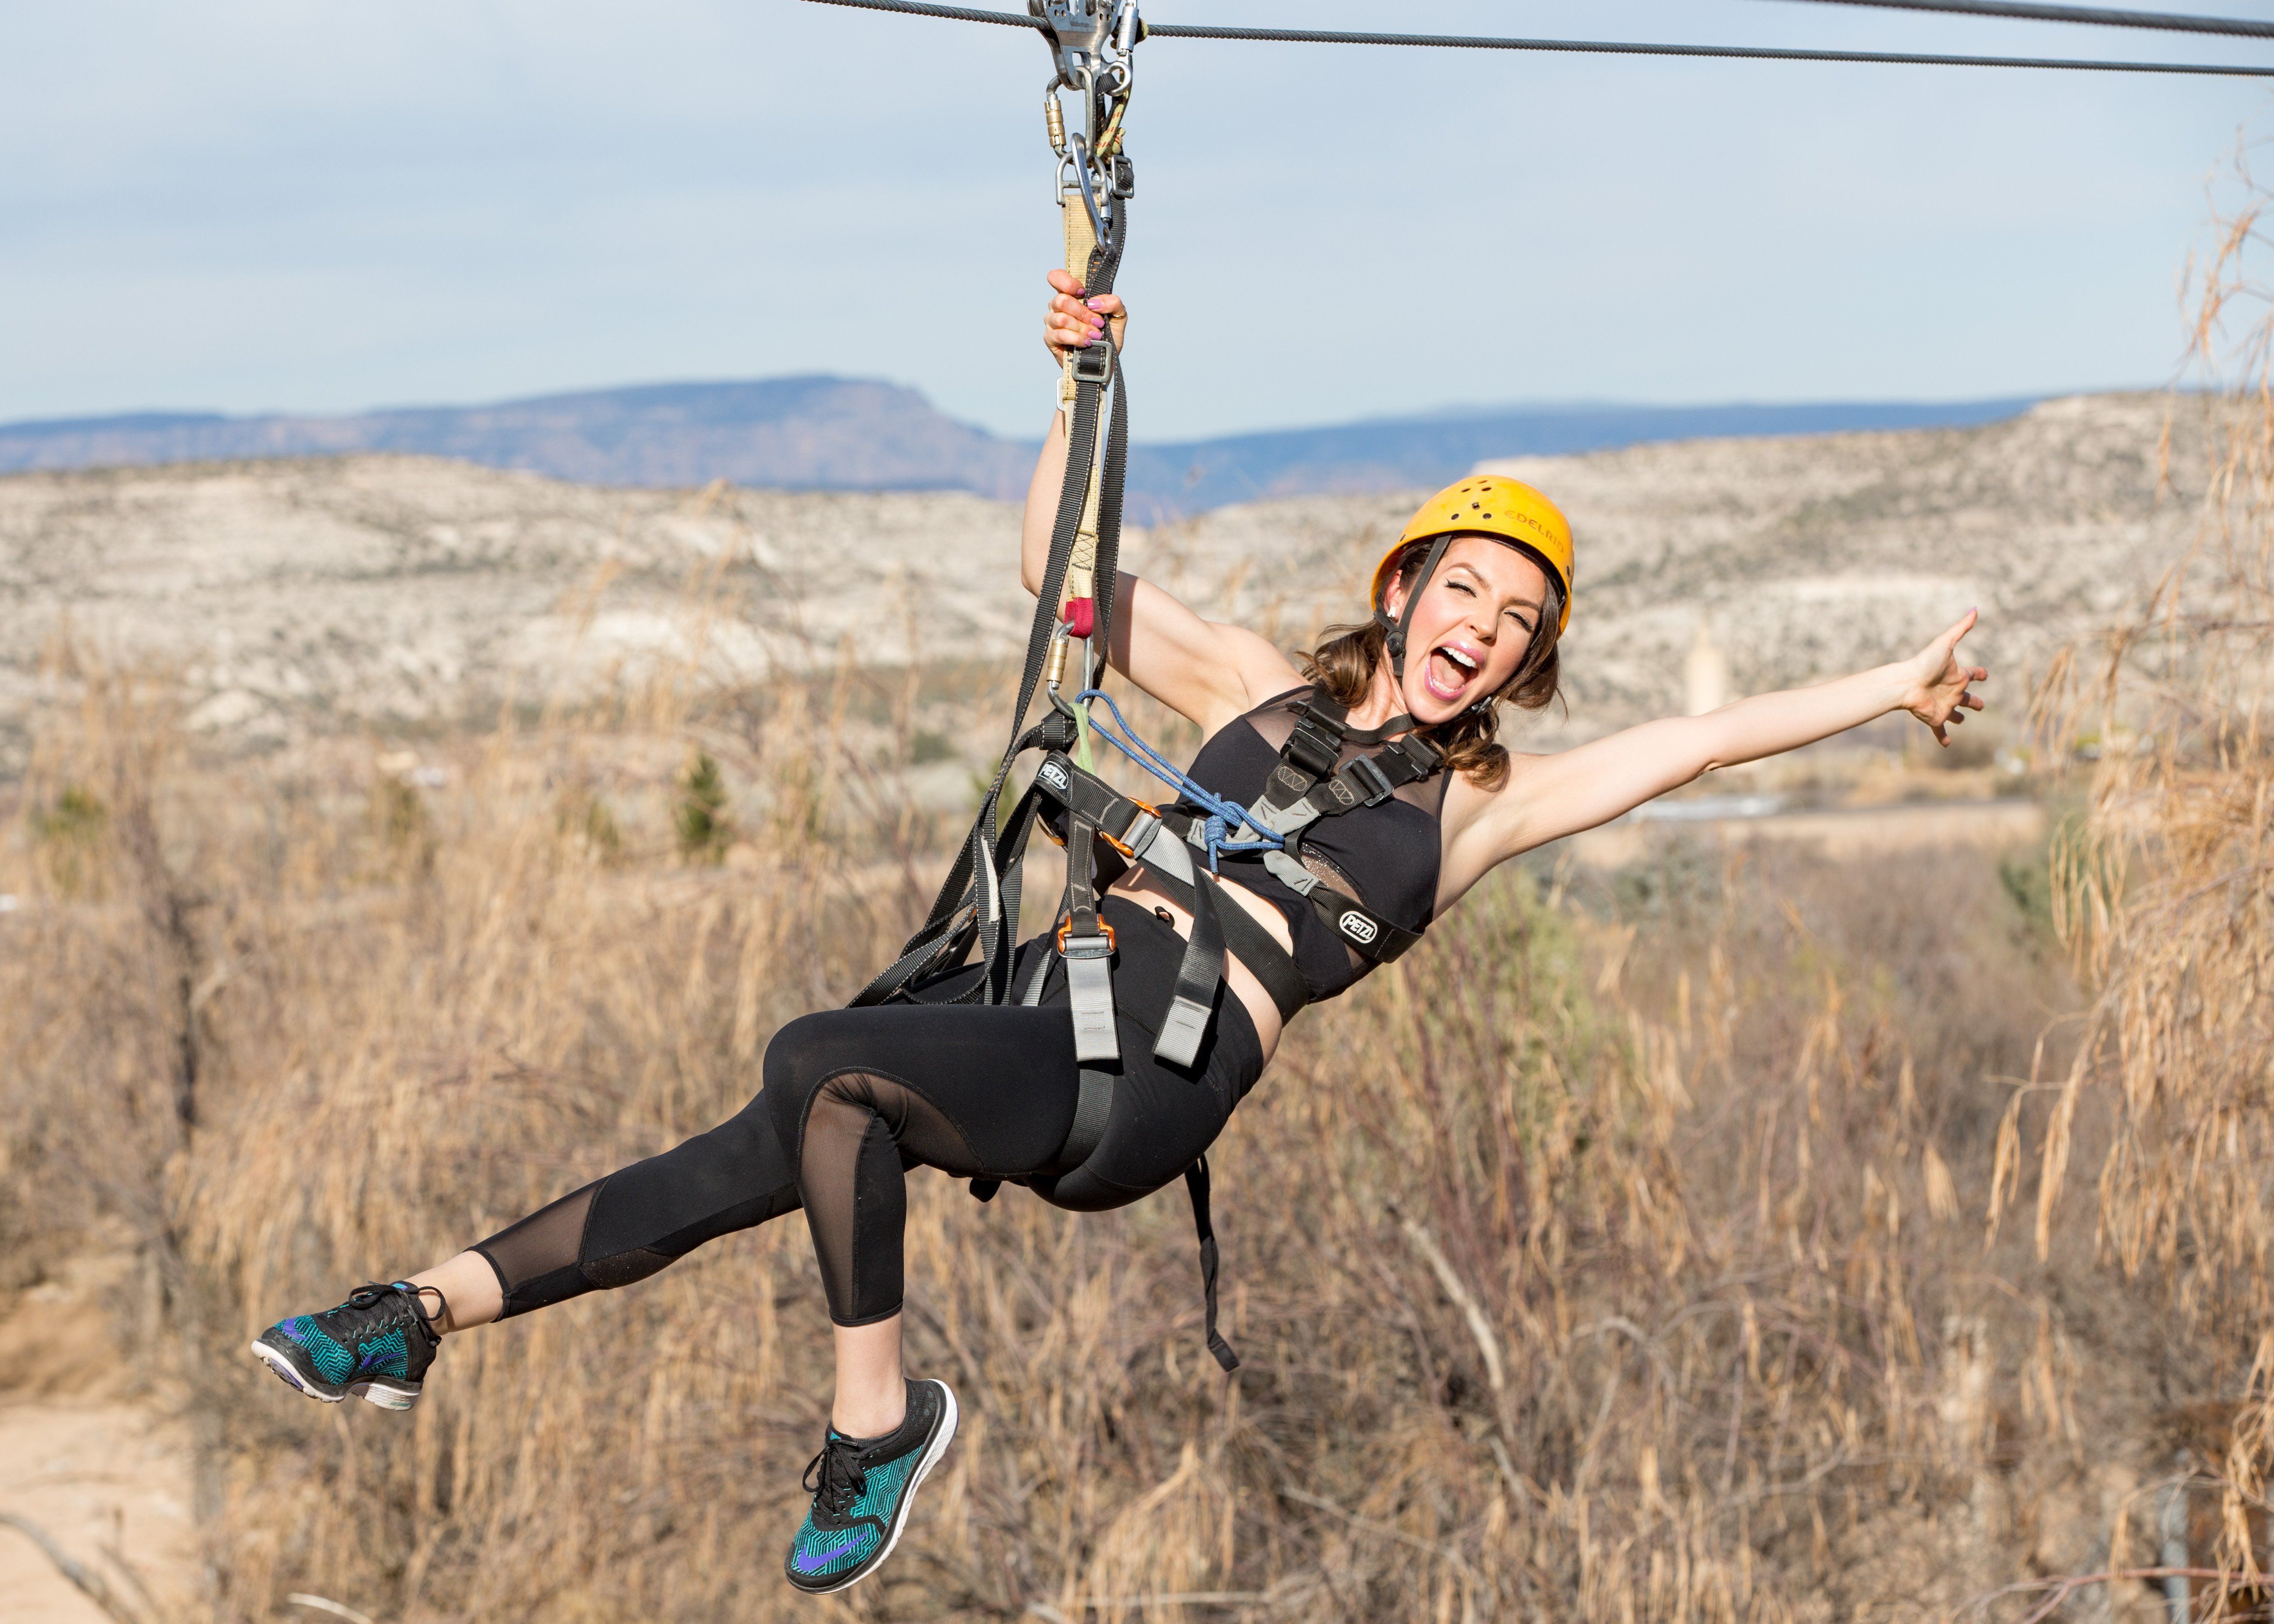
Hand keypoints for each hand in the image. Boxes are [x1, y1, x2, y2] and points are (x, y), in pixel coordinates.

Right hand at [1043, 268, 1126, 364]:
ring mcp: (1052, 322)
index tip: (1083, 293)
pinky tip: (1087, 343)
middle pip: (1061, 300)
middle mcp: (1058, 306)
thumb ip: (1113, 302)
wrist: (1103, 362)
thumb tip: (1094, 303)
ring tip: (1095, 335)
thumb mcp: (1118, 316)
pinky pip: (1060, 334)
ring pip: (1061, 319)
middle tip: (1097, 323)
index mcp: (1071, 295)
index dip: (1068, 282)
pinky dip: (1077, 338)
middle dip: (1083, 313)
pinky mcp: (1050, 339)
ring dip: (1082, 328)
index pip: (1057, 277)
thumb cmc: (1108, 336)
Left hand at [1900, 609, 1988, 746]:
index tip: (1985, 674)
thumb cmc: (1925, 663)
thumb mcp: (1945, 643)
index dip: (1980, 674)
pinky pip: (1940, 730)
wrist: (1906, 682)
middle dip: (1975, 702)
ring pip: (1955, 715)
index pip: (1973, 674)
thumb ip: (1961, 628)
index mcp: (1957, 675)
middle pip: (1968, 698)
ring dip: (1958, 719)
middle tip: (1981, 705)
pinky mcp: (1935, 718)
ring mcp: (1944, 706)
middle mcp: (1951, 691)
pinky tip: (1946, 744)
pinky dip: (1943, 737)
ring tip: (1961, 721)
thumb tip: (1975, 609)